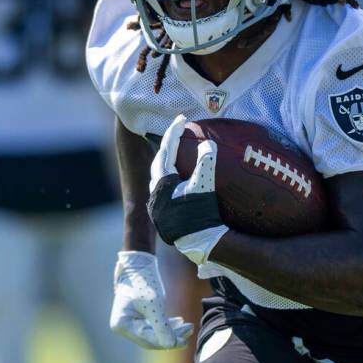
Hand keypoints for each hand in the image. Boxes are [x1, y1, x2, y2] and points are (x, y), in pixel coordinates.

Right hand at [110, 251, 193, 349]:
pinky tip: (179, 321)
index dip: (167, 342)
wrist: (138, 262)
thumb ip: (162, 327)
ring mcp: (129, 321)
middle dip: (171, 336)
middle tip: (190, 330)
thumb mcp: (154, 305)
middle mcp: (122, 326)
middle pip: (151, 338)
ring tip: (188, 326)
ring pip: (153, 332)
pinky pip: (152, 324)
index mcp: (122, 325)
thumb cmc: (144, 282)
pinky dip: (166, 323)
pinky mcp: (136, 315)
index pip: (148, 340)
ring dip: (171, 329)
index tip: (184, 341)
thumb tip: (171, 346)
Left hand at [147, 115, 228, 263]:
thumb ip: (206, 161)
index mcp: (162, 182)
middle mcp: (154, 194)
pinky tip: (180, 180)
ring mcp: (157, 207)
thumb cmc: (202, 214)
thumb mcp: (205, 185)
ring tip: (179, 155)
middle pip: (158, 162)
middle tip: (178, 134)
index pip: (166, 150)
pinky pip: (163, 189)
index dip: (174, 132)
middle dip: (168, 147)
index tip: (182, 118)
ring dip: (168, 164)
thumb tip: (207, 143)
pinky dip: (171, 179)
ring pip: (159, 177)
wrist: (201, 243)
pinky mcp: (163, 217)